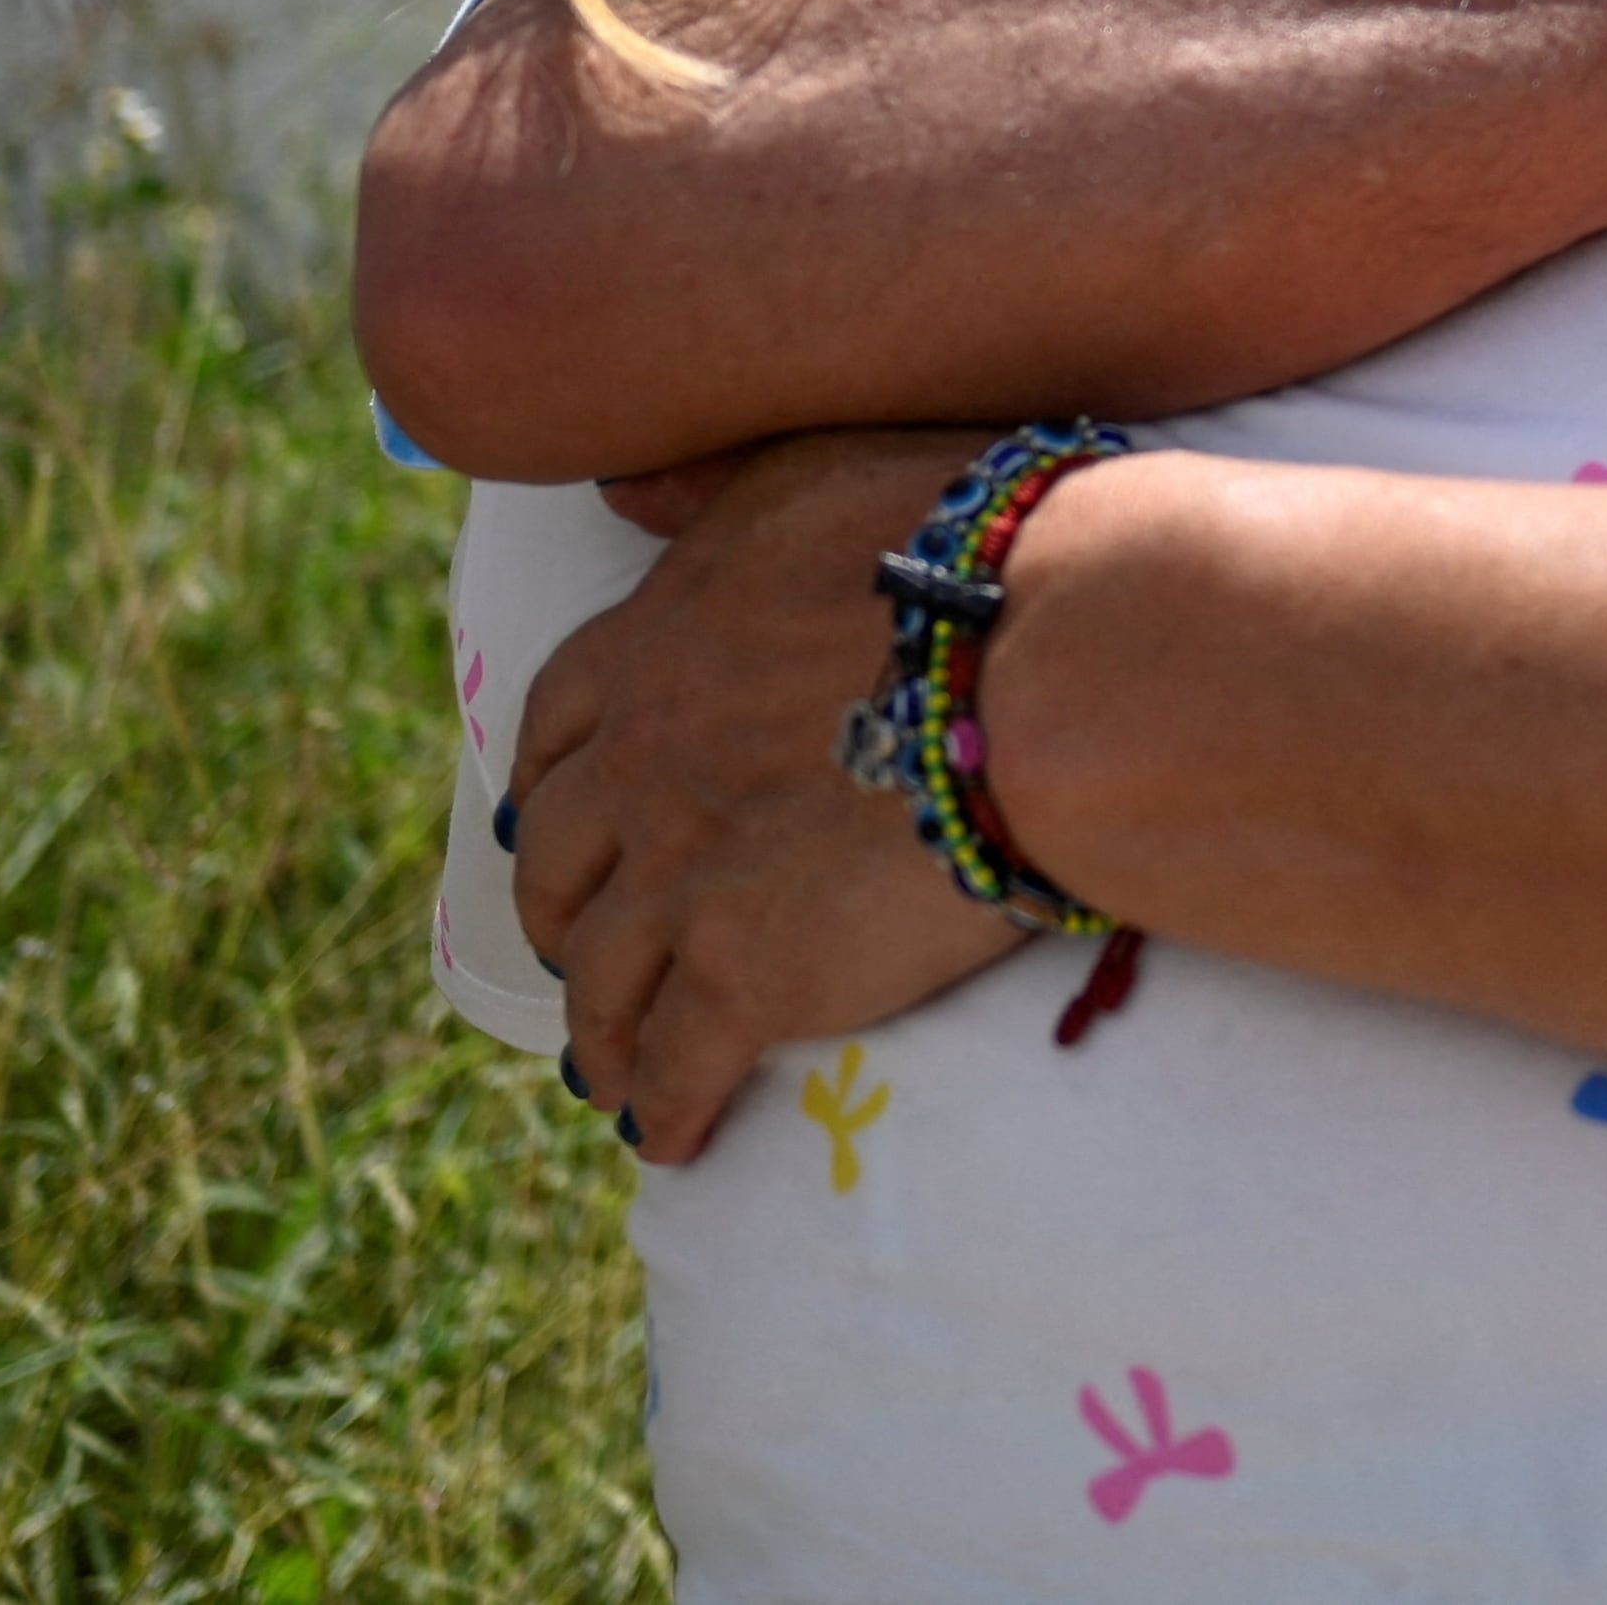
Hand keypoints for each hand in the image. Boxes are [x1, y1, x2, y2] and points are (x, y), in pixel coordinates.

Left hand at [508, 428, 1034, 1159]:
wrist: (1050, 659)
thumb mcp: (813, 469)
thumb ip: (715, 492)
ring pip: (601, 977)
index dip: (556, 782)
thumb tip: (630, 493)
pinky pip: (677, 1067)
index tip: (561, 818)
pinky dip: (664, 1107)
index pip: (561, 724)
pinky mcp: (746, 976)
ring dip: (603, 1025)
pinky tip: (674, 1135)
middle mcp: (641, 762)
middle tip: (587, 948)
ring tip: (619, 1064)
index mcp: (657, 641)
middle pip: (562, 861)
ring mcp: (681, 877)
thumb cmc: (967, 539)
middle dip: (566, 912)